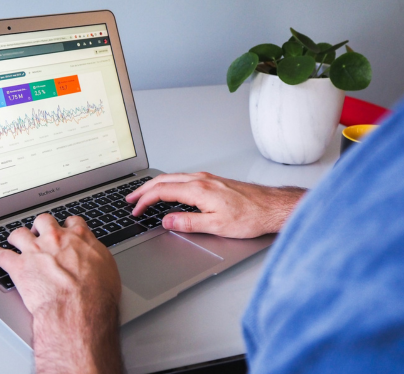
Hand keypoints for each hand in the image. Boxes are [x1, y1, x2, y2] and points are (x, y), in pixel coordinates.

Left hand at [0, 214, 121, 373]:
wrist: (78, 309)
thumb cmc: (97, 294)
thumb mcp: (107, 268)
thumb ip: (97, 255)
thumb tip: (95, 254)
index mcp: (79, 238)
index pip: (73, 222)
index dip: (68, 225)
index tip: (66, 228)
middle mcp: (55, 239)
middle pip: (44, 220)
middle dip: (41, 225)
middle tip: (40, 232)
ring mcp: (36, 251)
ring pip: (19, 233)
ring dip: (17, 237)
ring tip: (15, 240)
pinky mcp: (19, 267)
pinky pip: (2, 256)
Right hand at [126, 172, 305, 238]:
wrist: (273, 207)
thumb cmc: (251, 216)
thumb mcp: (216, 226)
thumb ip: (188, 223)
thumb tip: (167, 221)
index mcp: (199, 189)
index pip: (162, 192)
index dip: (145, 201)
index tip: (136, 210)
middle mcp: (201, 179)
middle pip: (164, 180)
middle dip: (144, 189)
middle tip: (131, 199)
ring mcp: (208, 178)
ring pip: (173, 177)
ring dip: (156, 185)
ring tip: (144, 194)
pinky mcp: (214, 181)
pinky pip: (184, 178)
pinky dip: (169, 184)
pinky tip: (170, 190)